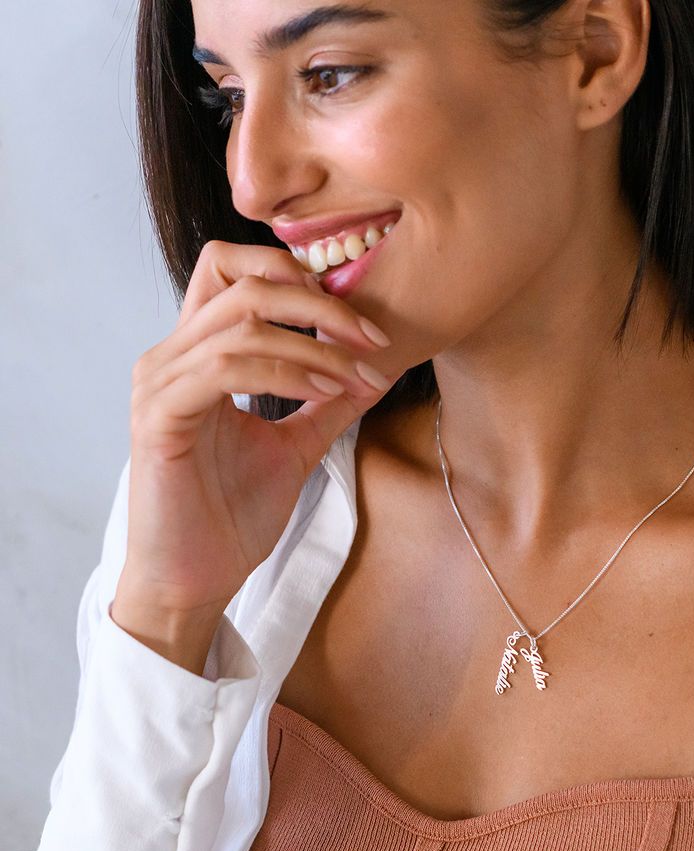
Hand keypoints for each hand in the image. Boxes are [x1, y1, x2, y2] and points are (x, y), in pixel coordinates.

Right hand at [115, 239, 399, 617]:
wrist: (196, 578)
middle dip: (319, 303)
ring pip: (241, 324)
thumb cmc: (232, 513)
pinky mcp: (160, 417)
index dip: (301, 279)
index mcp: (200, 355)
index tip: (362, 325)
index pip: (236, 272)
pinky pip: (224, 368)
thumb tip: (377, 370)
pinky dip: (284, 373)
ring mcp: (162, 384)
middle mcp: (173, 357)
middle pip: (244, 283)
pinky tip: (324, 391)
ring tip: (356, 374)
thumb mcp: (297, 445)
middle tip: (372, 337)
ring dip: (313, 344)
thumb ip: (328, 403)